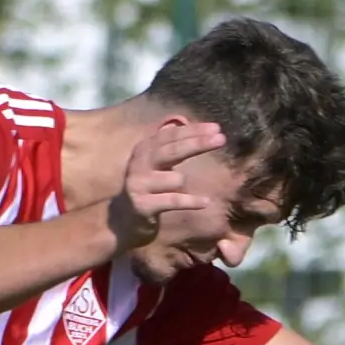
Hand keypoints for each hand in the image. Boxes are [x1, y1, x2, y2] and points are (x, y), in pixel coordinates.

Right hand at [107, 122, 226, 248]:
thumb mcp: (156, 162)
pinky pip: (174, 200)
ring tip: (178, 186)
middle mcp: (140, 163)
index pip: (171, 135)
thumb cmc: (148, 186)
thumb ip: (173, 145)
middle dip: (197, 143)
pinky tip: (206, 202)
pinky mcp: (143, 204)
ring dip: (182, 181)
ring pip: (175, 178)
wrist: (122, 218)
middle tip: (221, 139)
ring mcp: (140, 184)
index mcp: (145, 149)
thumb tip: (198, 126)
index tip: (217, 128)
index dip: (194, 131)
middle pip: (173, 150)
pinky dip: (191, 201)